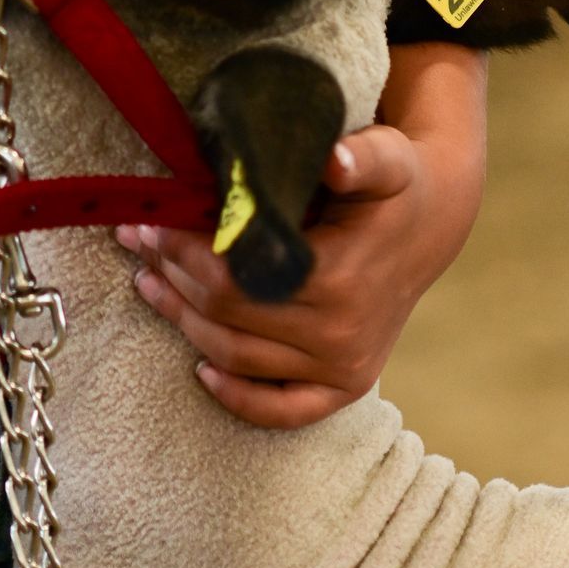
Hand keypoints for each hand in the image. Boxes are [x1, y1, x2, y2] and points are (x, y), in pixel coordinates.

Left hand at [115, 45, 486, 428]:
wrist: (431, 226)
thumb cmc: (395, 186)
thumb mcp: (386, 158)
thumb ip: (361, 157)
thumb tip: (334, 160)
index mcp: (342, 280)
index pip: (237, 276)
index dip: (184, 251)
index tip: (151, 220)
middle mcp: (341, 335)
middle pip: (228, 317)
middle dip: (173, 277)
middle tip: (137, 241)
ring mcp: (343, 369)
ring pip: (239, 358)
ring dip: (184, 323)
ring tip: (148, 282)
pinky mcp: (346, 388)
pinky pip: (282, 410)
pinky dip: (238, 399)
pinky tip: (200, 370)